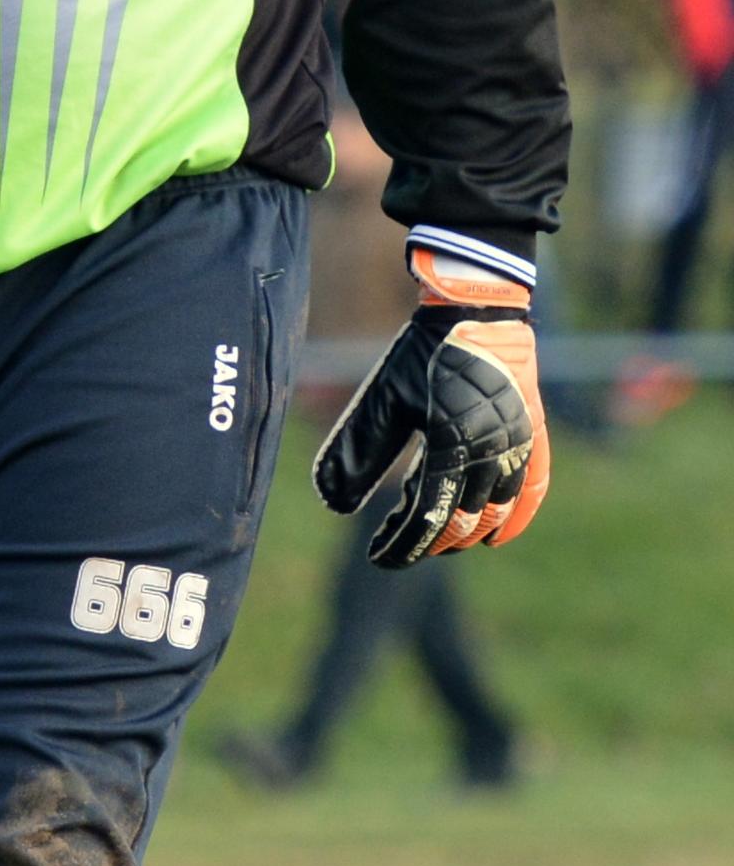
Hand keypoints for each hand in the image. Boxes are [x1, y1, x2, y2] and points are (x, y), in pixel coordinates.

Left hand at [312, 247, 547, 566]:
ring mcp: (518, 442)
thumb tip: (332, 503)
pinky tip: (497, 537)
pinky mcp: (533, 432)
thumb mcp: (382, 401)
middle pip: (461, 521)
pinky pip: (533, 486)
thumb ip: (357, 452)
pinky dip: (517, 516)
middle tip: (400, 548)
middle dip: (428, 543)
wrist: (475, 309)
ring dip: (467, 535)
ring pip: (497, 510)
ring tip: (438, 543)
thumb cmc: (420, 354)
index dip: (402, 544)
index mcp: (450, 442)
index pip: (427, 516)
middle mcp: (490, 448)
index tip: (379, 556)